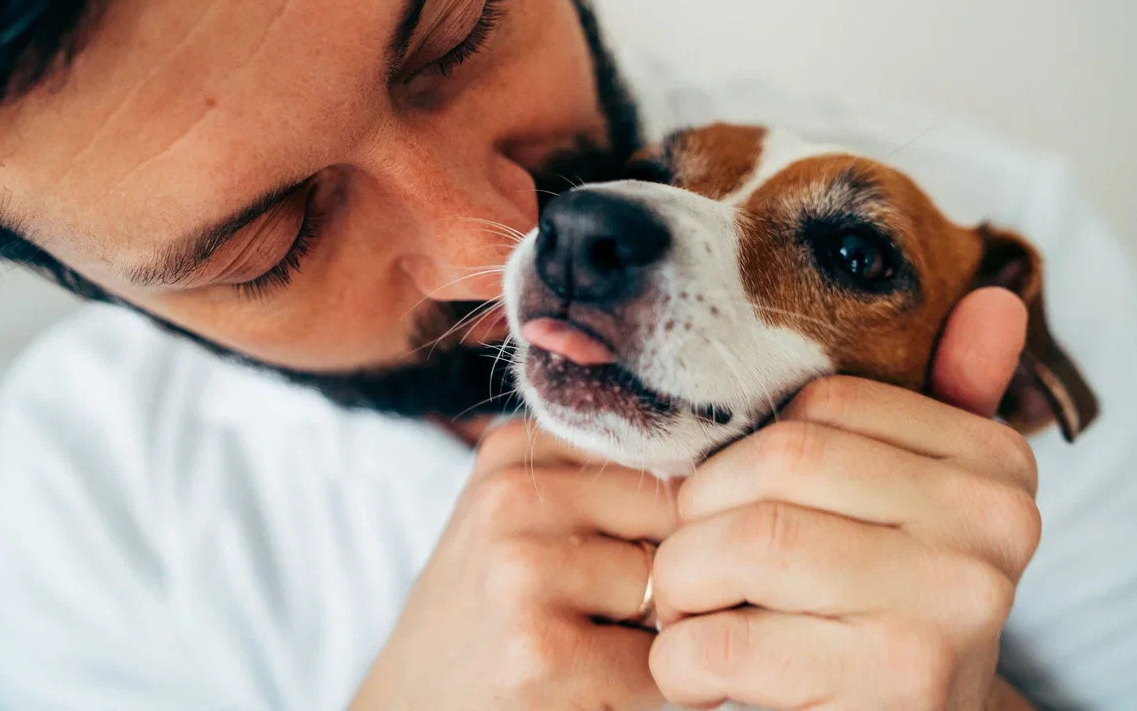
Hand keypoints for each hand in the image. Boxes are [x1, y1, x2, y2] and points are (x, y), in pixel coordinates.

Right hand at [350, 419, 678, 710]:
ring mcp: (523, 574)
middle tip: (596, 611)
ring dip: (653, 634)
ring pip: (670, 588)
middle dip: (659, 571)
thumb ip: (601, 478)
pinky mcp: (543, 654)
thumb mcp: (521, 519)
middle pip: (672, 516)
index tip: (617, 551)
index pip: (658, 452)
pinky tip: (580, 688)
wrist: (409, 710)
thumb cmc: (489, 615)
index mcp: (513, 451)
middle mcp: (511, 498)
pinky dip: (640, 690)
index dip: (663, 515)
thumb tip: (726, 469)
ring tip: (584, 647)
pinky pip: (660, 662)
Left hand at [649, 288, 1040, 709]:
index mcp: (995, 464)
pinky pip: (728, 641)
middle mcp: (993, 524)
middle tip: (685, 561)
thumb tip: (992, 298)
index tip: (726, 506)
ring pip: (747, 544)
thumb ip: (948, 402)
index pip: (822, 410)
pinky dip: (680, 659)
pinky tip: (694, 672)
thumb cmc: (888, 606)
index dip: (741, 457)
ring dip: (682, 585)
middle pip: (779, 466)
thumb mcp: (919, 508)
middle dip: (699, 518)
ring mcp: (953, 605)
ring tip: (687, 611)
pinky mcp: (898, 683)